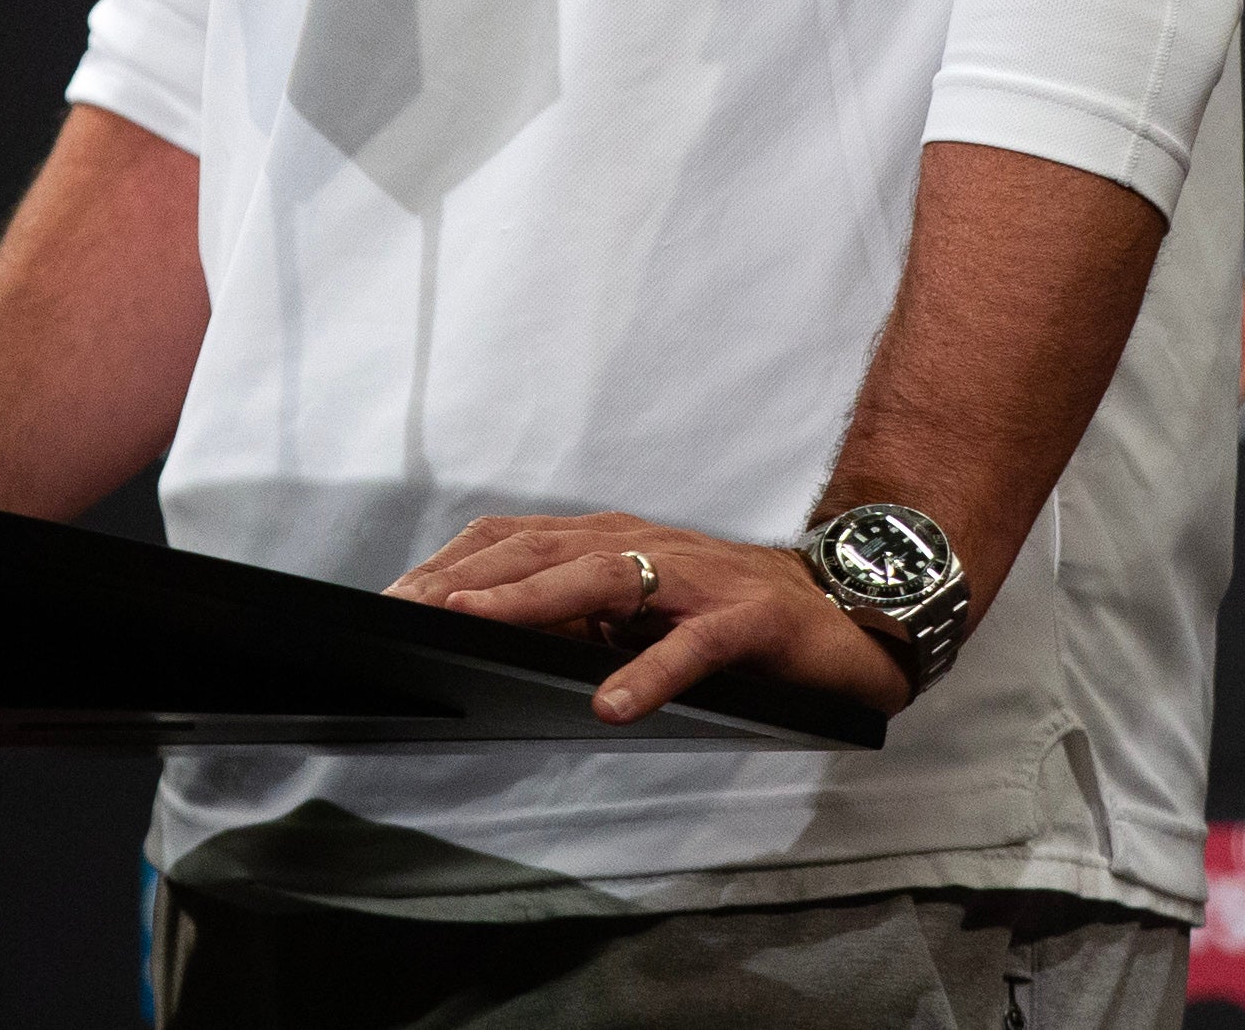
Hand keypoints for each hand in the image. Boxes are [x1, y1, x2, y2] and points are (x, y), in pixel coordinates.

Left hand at [387, 512, 912, 725]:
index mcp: (615, 541)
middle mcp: (647, 545)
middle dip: (469, 579)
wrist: (849, 613)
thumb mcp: (643, 616)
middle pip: (542, 551)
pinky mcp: (748, 619)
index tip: (395, 598)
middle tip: (409, 610)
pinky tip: (612, 704)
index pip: (516, 541)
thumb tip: (494, 640)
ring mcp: (698, 578)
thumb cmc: (734, 617)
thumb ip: (579, 621)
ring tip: (476, 624)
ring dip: (532, 602)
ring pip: (602, 578)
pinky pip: (691, 646)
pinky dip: (649, 672)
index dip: (453, 564)